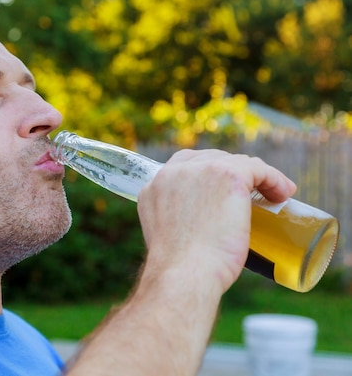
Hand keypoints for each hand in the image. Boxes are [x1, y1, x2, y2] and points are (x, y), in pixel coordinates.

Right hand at [137, 149, 295, 292]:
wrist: (185, 275)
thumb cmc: (180, 272)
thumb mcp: (166, 241)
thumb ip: (175, 227)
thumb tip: (197, 235)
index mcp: (152, 187)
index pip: (183, 166)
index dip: (207, 175)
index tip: (224, 193)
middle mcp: (173, 172)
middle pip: (211, 159)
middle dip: (233, 173)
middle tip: (251, 197)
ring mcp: (200, 171)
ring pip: (236, 163)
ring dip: (257, 177)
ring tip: (274, 197)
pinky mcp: (229, 176)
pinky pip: (259, 169)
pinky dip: (274, 179)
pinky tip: (283, 192)